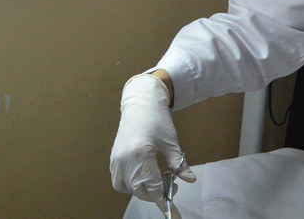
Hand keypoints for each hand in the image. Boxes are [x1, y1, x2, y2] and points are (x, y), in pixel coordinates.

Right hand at [110, 73, 196, 209]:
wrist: (141, 103)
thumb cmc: (157, 119)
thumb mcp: (171, 142)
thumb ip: (179, 164)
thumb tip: (190, 179)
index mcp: (141, 155)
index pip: (152, 186)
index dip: (164, 196)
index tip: (173, 199)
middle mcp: (125, 160)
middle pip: (139, 189)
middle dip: (154, 193)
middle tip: (169, 186)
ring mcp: (117, 159)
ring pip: (127, 188)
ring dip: (141, 190)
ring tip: (155, 181)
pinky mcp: (113, 158)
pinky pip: (118, 180)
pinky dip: (129, 185)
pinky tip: (141, 178)